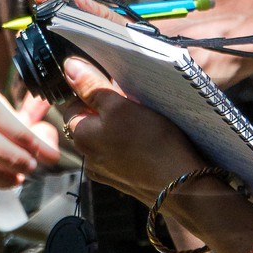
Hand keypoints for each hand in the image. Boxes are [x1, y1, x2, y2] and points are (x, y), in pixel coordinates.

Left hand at [59, 57, 203, 206]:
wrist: (183, 186)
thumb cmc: (151, 144)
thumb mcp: (120, 106)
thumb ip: (92, 87)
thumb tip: (69, 67)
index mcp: (81, 137)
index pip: (73, 104)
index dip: (90, 90)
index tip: (110, 83)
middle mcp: (89, 157)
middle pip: (91, 121)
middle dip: (107, 107)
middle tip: (131, 99)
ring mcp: (108, 171)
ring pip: (108, 137)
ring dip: (121, 124)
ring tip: (144, 117)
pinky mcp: (127, 179)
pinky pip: (123, 153)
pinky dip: (132, 143)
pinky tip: (149, 138)